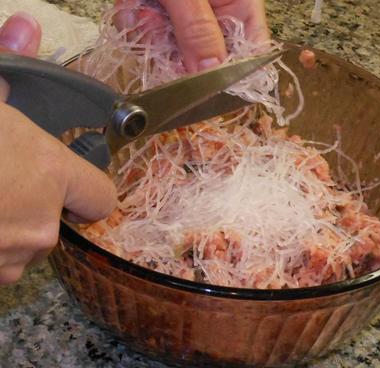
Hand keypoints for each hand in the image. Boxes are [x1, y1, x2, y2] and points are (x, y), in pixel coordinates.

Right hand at [0, 13, 116, 283]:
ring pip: (22, 248)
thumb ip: (3, 69)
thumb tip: (26, 26)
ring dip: (5, 231)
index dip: (87, 191)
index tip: (69, 184)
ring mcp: (9, 258)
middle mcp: (41, 224)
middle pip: (55, 222)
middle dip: (32, 207)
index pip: (101, 196)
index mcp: (50, 173)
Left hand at [115, 0, 269, 71]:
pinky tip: (135, 4)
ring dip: (153, 36)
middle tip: (163, 32)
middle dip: (180, 55)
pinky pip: (150, 36)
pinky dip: (136, 23)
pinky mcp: (161, 15)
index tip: (210, 93)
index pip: (252, 53)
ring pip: (173, 52)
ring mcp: (187, 16)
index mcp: (239, 3)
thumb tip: (211, 73)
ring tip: (145, 7)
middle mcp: (217, 13)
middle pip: (208, 61)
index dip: (235, 79)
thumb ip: (198, 28)